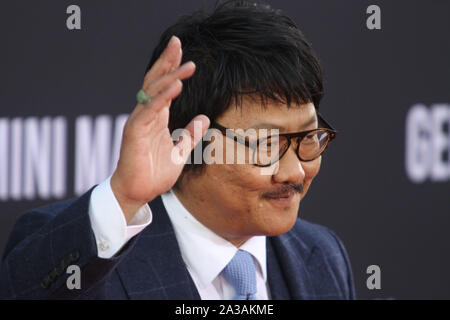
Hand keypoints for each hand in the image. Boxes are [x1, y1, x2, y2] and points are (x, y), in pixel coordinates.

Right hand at [111, 36, 209, 222]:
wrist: (137, 193)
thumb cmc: (154, 174)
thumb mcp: (180, 152)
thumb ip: (190, 134)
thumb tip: (203, 117)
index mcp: (157, 118)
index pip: (164, 87)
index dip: (172, 69)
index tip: (184, 54)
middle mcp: (146, 115)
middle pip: (155, 81)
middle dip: (167, 61)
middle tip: (177, 42)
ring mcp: (139, 122)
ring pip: (153, 92)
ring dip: (170, 76)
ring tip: (186, 63)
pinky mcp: (135, 132)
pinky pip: (150, 110)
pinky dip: (162, 97)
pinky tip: (176, 86)